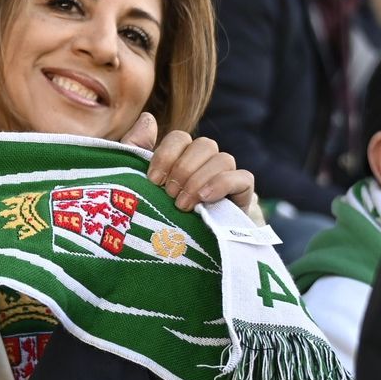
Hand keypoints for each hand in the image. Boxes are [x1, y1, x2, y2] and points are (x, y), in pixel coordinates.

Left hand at [121, 114, 255, 213]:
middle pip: (204, 144)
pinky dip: (223, 184)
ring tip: (182, 205)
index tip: (152, 180)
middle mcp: (206, 166)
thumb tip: (147, 118)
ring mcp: (227, 181)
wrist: (178, 262)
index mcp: (181, 161)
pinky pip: (244, 178)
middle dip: (183, 169)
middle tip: (168, 194)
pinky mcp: (244, 199)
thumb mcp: (137, 186)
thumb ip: (136, 150)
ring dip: (200, 179)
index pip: (180, 138)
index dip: (166, 154)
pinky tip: (205, 199)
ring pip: (224, 158)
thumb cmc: (153, 221)